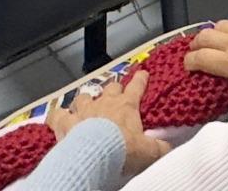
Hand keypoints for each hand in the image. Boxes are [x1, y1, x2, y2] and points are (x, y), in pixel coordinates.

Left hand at [45, 69, 169, 174]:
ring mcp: (84, 110)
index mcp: (126, 106)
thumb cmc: (124, 150)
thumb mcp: (149, 151)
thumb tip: (169, 147)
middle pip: (110, 87)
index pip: (136, 87)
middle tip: (116, 90)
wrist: (97, 155)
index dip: (140, 80)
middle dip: (114, 88)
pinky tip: (57, 116)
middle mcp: (105, 103)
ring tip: (86, 103)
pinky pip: (58, 114)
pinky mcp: (66, 122)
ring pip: (84, 96)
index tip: (142, 73)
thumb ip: (160, 147)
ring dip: (86, 99)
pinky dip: (58, 115)